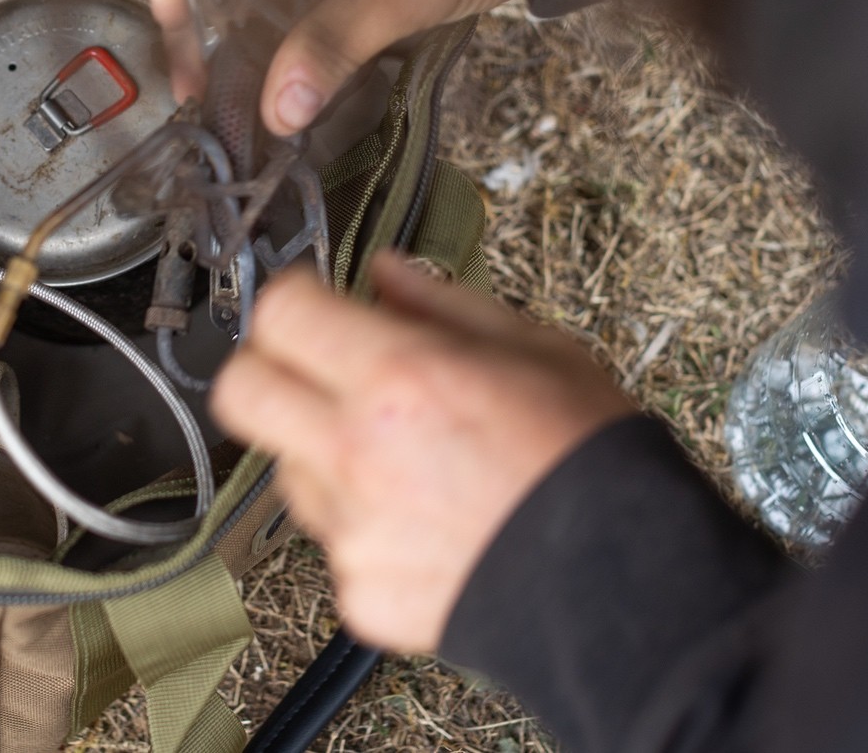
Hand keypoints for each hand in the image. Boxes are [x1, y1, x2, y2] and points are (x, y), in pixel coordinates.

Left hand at [210, 252, 634, 652]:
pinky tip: (427, 520)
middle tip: (315, 367)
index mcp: (399, 378)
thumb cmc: (591, 463)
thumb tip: (383, 274)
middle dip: (267, 367)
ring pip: (285, 468)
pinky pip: (331, 540)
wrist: (627, 588)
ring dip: (321, 451)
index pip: (280, 313)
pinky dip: (364, 525)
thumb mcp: (536, 348)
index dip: (296, 298)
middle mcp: (358, 455)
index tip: (317, 301)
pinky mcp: (358, 593)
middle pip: (240, 391)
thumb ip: (441, 303)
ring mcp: (351, 531)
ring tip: (405, 460)